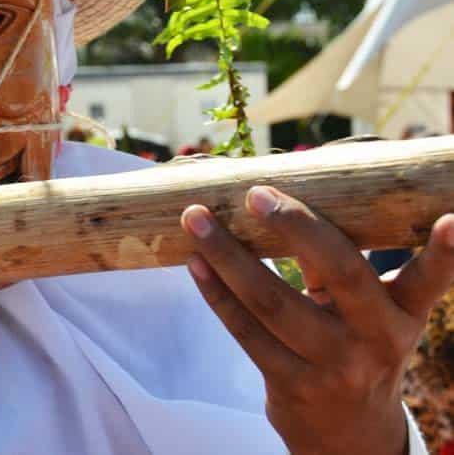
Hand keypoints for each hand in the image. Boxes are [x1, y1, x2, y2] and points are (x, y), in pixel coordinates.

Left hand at [181, 187, 453, 454]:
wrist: (348, 438)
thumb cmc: (357, 349)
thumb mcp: (368, 314)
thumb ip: (337, 267)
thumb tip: (282, 203)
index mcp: (403, 315)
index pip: (427, 280)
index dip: (444, 253)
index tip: (451, 219)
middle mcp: (375, 341)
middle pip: (338, 274)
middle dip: (295, 228)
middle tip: (256, 194)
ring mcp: (332, 367)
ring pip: (272, 302)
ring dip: (227, 256)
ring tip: (195, 218)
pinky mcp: (291, 385)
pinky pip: (245, 331)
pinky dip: (216, 292)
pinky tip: (196, 262)